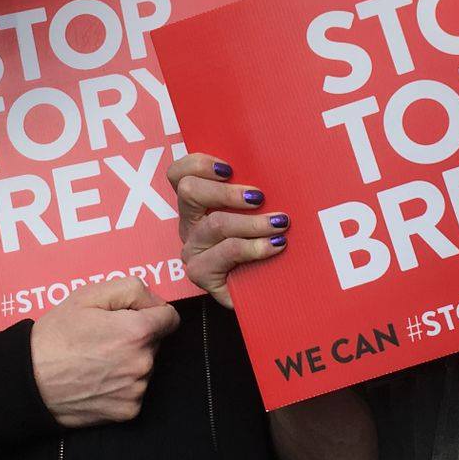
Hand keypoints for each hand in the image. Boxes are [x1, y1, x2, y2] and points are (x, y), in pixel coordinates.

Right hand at [29, 277, 180, 428]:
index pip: (170, 317)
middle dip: (137, 337)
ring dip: (130, 361)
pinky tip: (97, 379)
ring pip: (145, 367)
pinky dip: (121, 385)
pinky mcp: (128, 411)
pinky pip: (135, 390)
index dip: (150, 313)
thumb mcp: (89, 294)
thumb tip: (158, 303)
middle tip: (103, 338)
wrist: (29, 380)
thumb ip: (133, 289)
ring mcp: (136, 390)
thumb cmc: (56, 335)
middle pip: (156, 343)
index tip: (131, 317)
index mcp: (138, 332)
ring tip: (96, 360)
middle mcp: (143, 363)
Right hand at [167, 152, 287, 307]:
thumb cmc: (261, 246)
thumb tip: (276, 166)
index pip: (179, 174)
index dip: (199, 164)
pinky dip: (255, 246)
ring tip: (279, 224)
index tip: (230, 168)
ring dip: (252, 222)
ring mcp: (193, 252)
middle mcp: (189, 226)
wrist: (264, 295)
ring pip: (215, 223)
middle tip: (259, 198)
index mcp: (196, 205)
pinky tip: (275, 245)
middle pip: (190, 191)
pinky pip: (228, 252)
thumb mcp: (253, 213)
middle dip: (228, 191)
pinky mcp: (203, 275)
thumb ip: (252, 193)